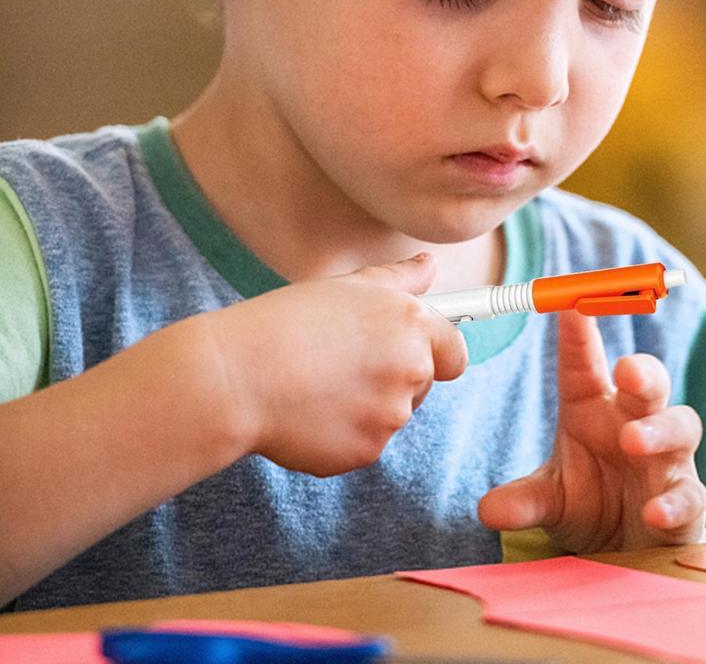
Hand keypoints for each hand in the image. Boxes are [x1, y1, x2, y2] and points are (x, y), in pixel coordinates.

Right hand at [210, 253, 466, 475]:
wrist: (238, 376)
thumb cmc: (288, 322)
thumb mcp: (349, 286)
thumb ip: (400, 279)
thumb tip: (429, 265)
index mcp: (413, 325)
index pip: (455, 352)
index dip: (436, 353)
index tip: (409, 353)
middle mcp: (412, 370)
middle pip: (422, 383)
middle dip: (392, 377)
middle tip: (342, 363)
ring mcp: (391, 415)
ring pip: (390, 414)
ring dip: (366, 405)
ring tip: (317, 385)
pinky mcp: (367, 451)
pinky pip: (364, 442)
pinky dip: (341, 433)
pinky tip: (308, 412)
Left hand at [478, 308, 705, 551]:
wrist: (628, 551)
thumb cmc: (590, 501)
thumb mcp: (550, 500)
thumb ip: (524, 501)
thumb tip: (487, 510)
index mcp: (592, 408)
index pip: (584, 364)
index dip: (578, 333)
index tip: (571, 303)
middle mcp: (634, 422)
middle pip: (648, 382)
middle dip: (642, 370)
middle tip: (626, 369)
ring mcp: (665, 460)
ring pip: (679, 428)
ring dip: (659, 431)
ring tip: (633, 439)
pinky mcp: (685, 502)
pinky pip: (689, 495)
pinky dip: (674, 502)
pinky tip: (655, 513)